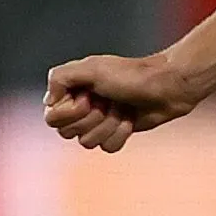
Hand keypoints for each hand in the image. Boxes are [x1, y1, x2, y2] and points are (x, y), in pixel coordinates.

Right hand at [42, 52, 205, 153]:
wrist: (167, 86)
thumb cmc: (131, 74)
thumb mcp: (91, 68)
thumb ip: (60, 77)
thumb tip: (48, 102)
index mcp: (71, 91)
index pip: (52, 118)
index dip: (70, 112)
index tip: (89, 96)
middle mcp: (81, 107)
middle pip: (67, 133)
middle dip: (92, 118)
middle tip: (109, 101)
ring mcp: (99, 121)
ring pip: (87, 142)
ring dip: (108, 125)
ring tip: (123, 109)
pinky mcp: (116, 132)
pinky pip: (107, 147)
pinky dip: (120, 134)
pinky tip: (131, 120)